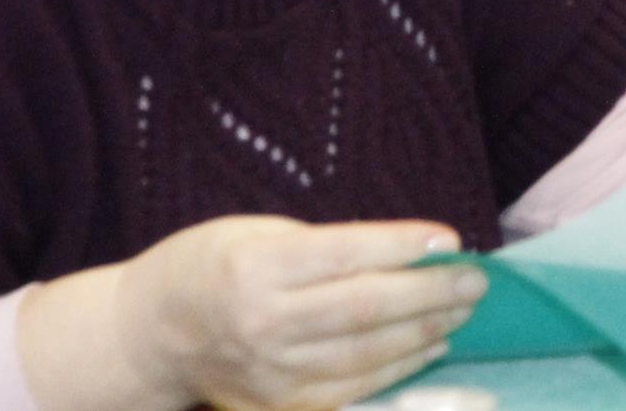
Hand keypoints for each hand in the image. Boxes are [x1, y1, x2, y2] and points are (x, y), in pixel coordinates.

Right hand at [109, 217, 484, 410]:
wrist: (151, 334)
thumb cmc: (210, 264)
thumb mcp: (258, 232)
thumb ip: (325, 246)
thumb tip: (407, 252)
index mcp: (256, 267)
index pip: (346, 255)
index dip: (402, 246)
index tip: (448, 238)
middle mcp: (264, 323)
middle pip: (366, 309)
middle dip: (431, 293)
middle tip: (475, 279)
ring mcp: (273, 372)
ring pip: (368, 354)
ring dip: (426, 331)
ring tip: (464, 308)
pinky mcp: (281, 404)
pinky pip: (354, 388)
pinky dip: (400, 367)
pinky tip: (431, 345)